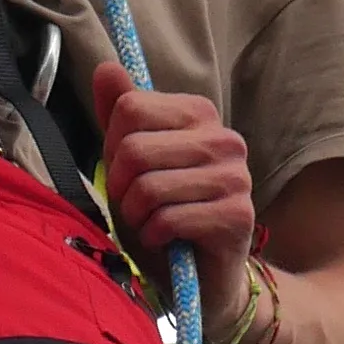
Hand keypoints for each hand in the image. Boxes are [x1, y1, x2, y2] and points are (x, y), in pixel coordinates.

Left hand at [93, 62, 255, 308]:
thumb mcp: (130, 164)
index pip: (129, 107)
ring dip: (137, 216)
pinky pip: (169, 219)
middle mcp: (224, 138)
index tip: (128, 174)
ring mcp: (236, 176)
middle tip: (138, 206)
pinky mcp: (238, 216)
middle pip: (134, 148)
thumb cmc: (162, 215)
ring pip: (149, 186)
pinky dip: (154, 236)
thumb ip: (118, 116)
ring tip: (153, 224)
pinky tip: (167, 241)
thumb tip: (106, 67)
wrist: (199, 277)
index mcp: (198, 114)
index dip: (113, 148)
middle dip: (121, 187)